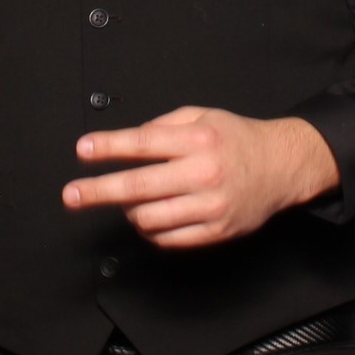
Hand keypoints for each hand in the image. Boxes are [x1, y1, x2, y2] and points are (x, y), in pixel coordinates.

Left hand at [62, 107, 341, 248]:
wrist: (282, 166)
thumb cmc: (238, 140)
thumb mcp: (204, 116)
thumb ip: (164, 125)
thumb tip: (127, 142)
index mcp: (199, 139)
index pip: (145, 142)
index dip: (110, 147)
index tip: (83, 150)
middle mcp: (204, 173)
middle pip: (139, 186)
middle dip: (99, 191)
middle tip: (72, 195)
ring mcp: (210, 206)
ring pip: (150, 218)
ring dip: (128, 211)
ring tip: (126, 202)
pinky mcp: (215, 231)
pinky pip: (168, 238)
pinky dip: (150, 229)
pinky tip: (149, 216)